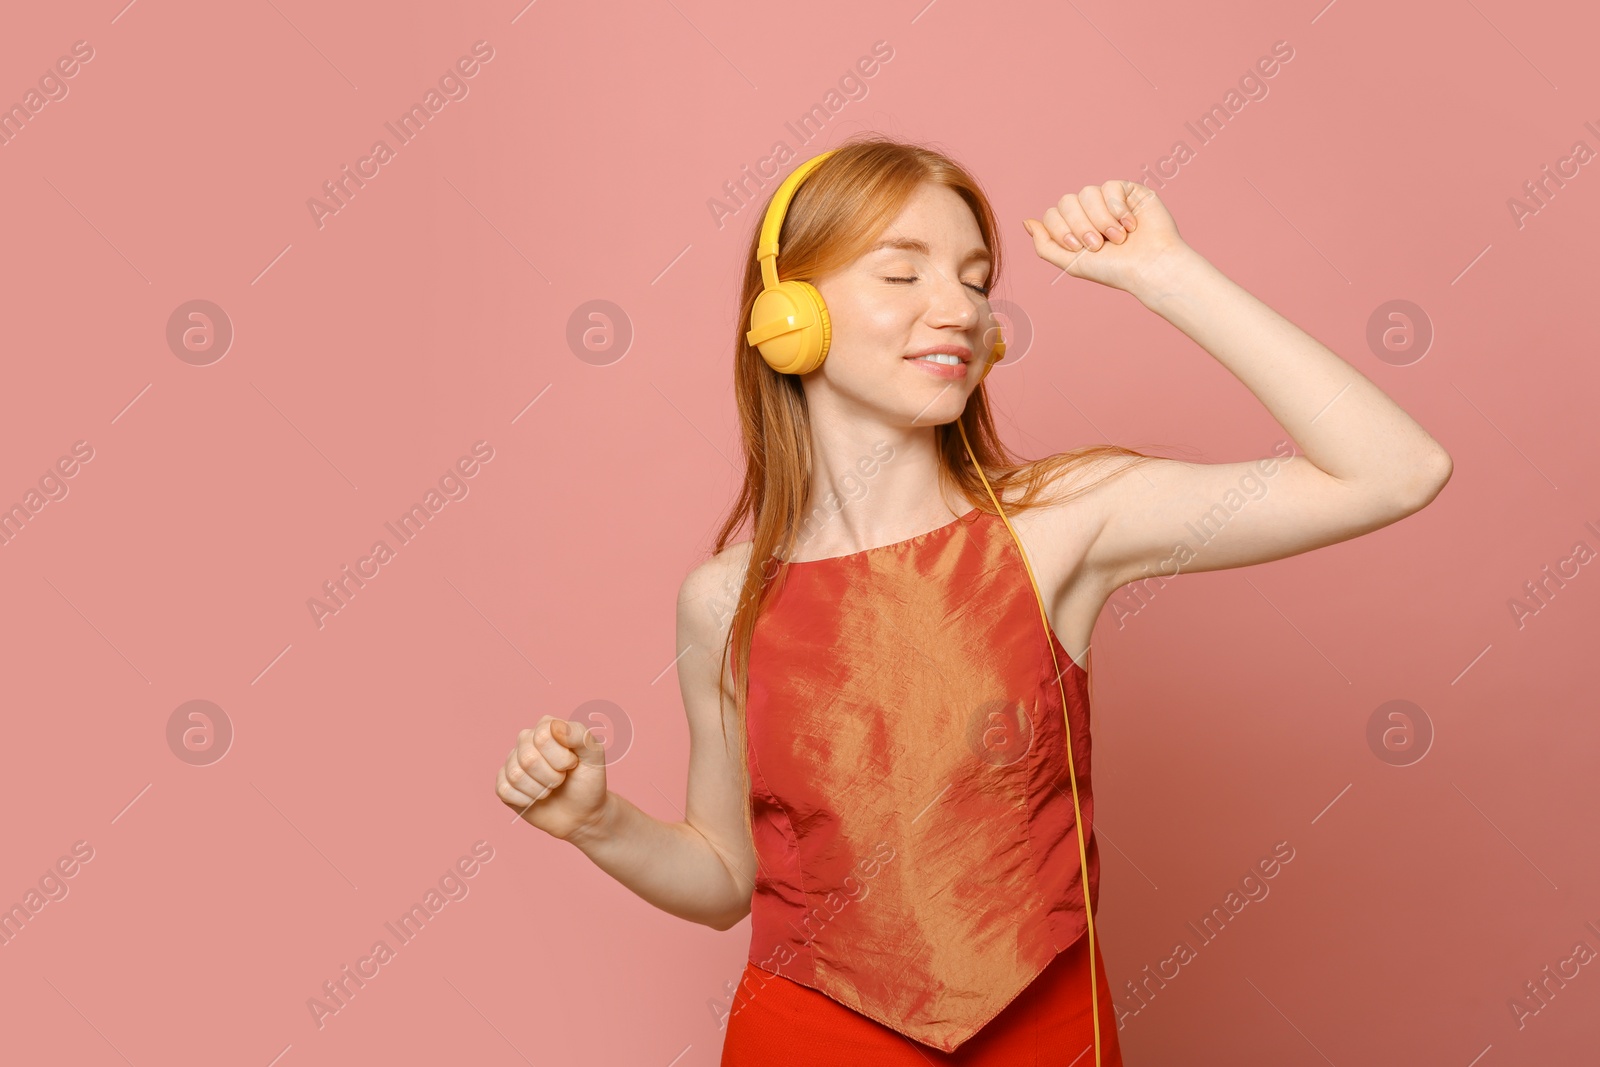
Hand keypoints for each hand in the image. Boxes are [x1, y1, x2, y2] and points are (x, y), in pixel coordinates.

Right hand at [496, 717, 610, 842]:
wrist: (582, 813)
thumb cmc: (588, 781)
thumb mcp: (594, 756)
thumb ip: (579, 735)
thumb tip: (555, 726)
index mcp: (547, 726)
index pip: (543, 737)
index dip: (561, 758)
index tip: (572, 764)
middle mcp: (526, 739)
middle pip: (528, 758)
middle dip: (552, 776)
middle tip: (561, 779)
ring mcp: (512, 761)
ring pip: (516, 775)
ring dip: (540, 790)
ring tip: (550, 788)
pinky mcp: (504, 784)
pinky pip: (505, 790)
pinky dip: (526, 800)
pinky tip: (535, 798)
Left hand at [1022, 180, 1186, 295]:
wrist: (1150, 267)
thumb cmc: (1113, 269)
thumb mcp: (1071, 263)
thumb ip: (1045, 245)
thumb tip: (1026, 222)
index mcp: (1074, 227)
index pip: (1052, 214)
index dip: (1062, 230)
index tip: (1080, 248)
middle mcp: (1089, 211)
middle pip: (1066, 201)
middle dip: (1081, 226)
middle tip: (1099, 245)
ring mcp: (1108, 199)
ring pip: (1087, 193)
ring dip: (1101, 219)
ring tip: (1118, 238)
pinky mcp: (1129, 190)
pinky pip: (1110, 186)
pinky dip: (1118, 209)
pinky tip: (1131, 225)